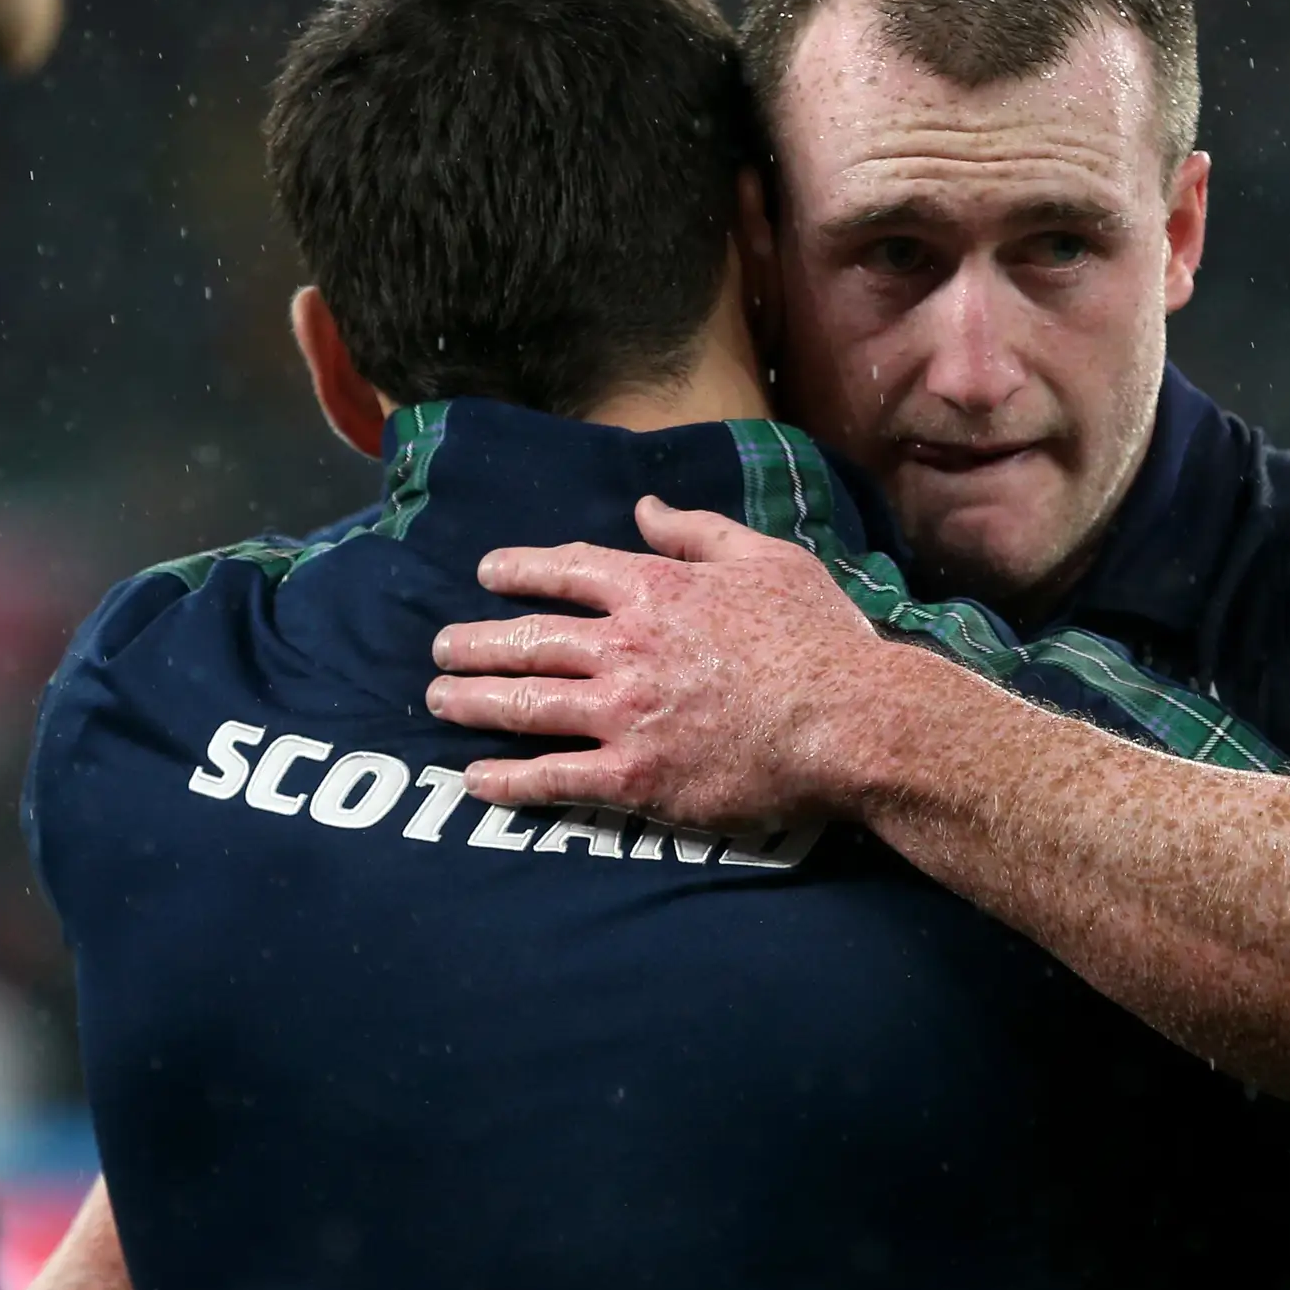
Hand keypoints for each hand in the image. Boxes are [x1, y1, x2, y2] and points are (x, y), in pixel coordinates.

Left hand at [429, 496, 901, 824]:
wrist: (850, 719)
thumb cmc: (820, 638)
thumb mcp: (767, 559)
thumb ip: (697, 532)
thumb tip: (644, 509)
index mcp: (657, 590)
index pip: (569, 571)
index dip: (522, 569)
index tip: (488, 572)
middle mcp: (626, 648)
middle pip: (528, 640)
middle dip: (474, 643)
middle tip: (441, 649)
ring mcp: (624, 714)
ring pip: (524, 705)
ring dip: (472, 701)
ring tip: (438, 700)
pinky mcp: (634, 777)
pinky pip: (552, 778)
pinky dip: (507, 780)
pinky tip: (474, 780)